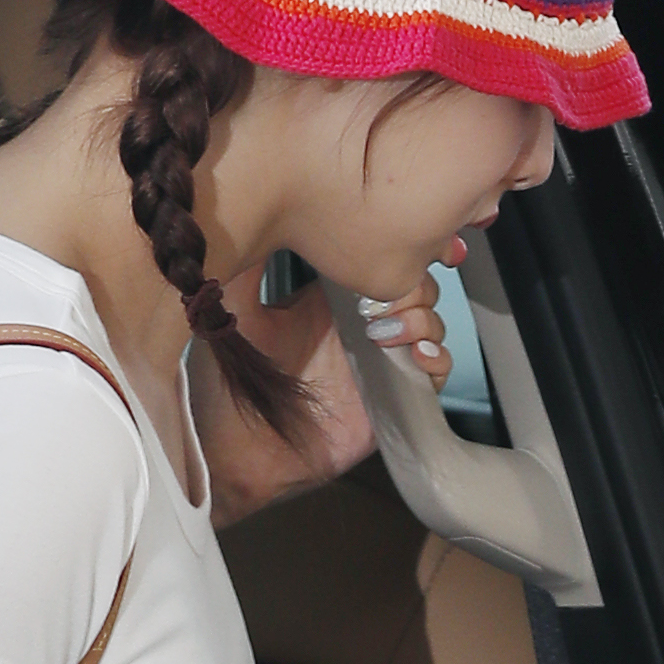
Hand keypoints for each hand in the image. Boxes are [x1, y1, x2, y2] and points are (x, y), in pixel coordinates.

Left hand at [194, 266, 450, 526]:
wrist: (237, 456)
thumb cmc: (225, 388)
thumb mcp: (232, 312)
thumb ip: (244, 263)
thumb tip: (252, 206)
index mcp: (326, 299)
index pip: (375, 260)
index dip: (394, 248)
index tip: (395, 241)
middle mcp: (358, 326)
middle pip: (413, 284)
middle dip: (411, 283)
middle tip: (380, 303)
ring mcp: (378, 362)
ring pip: (431, 321)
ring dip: (422, 318)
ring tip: (387, 334)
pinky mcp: (392, 399)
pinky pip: (436, 371)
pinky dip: (437, 358)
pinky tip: (415, 356)